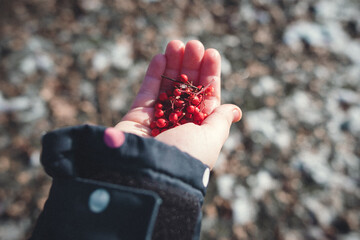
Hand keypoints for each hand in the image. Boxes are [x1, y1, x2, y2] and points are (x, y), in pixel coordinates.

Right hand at [115, 40, 241, 168]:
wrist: (147, 175)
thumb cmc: (185, 156)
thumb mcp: (210, 139)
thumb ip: (220, 121)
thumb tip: (235, 110)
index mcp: (199, 131)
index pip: (207, 98)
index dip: (210, 76)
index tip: (212, 53)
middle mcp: (179, 125)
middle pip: (186, 89)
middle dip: (191, 66)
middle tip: (193, 44)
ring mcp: (157, 121)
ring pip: (166, 88)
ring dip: (172, 65)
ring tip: (176, 43)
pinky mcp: (136, 118)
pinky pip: (146, 93)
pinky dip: (153, 75)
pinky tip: (160, 57)